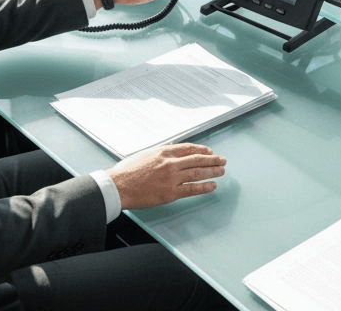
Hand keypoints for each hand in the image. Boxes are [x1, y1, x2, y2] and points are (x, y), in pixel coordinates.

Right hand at [108, 143, 225, 208]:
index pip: (188, 148)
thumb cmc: (127, 172)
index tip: (210, 151)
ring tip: (222, 171)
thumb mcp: (144, 155)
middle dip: (212, 160)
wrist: (118, 186)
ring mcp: (171, 178)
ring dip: (212, 171)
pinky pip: (192, 189)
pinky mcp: (171, 192)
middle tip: (222, 160)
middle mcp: (170, 163)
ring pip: (198, 173)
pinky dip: (205, 187)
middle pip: (197, 160)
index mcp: (163, 152)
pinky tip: (213, 185)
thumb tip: (170, 155)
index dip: (201, 150)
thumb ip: (159, 155)